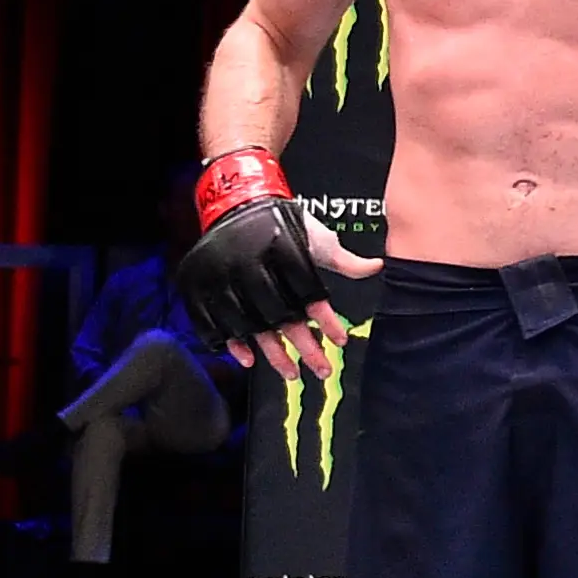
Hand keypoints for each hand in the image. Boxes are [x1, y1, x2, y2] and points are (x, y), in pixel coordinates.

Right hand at [178, 158, 377, 380]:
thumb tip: (377, 268)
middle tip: (323, 369)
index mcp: (280, 248)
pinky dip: (231, 343)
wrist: (237, 204)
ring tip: (293, 373)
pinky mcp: (199, 284)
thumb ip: (342, 258)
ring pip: (249, 324)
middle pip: (279, 315)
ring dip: (272, 352)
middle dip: (304, 346)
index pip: (307, 292)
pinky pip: (213, 321)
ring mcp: (220, 275)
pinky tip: (250, 359)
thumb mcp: (314, 235)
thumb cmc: (282, 223)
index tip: (341, 340)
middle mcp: (248, 262)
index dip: (325, 319)